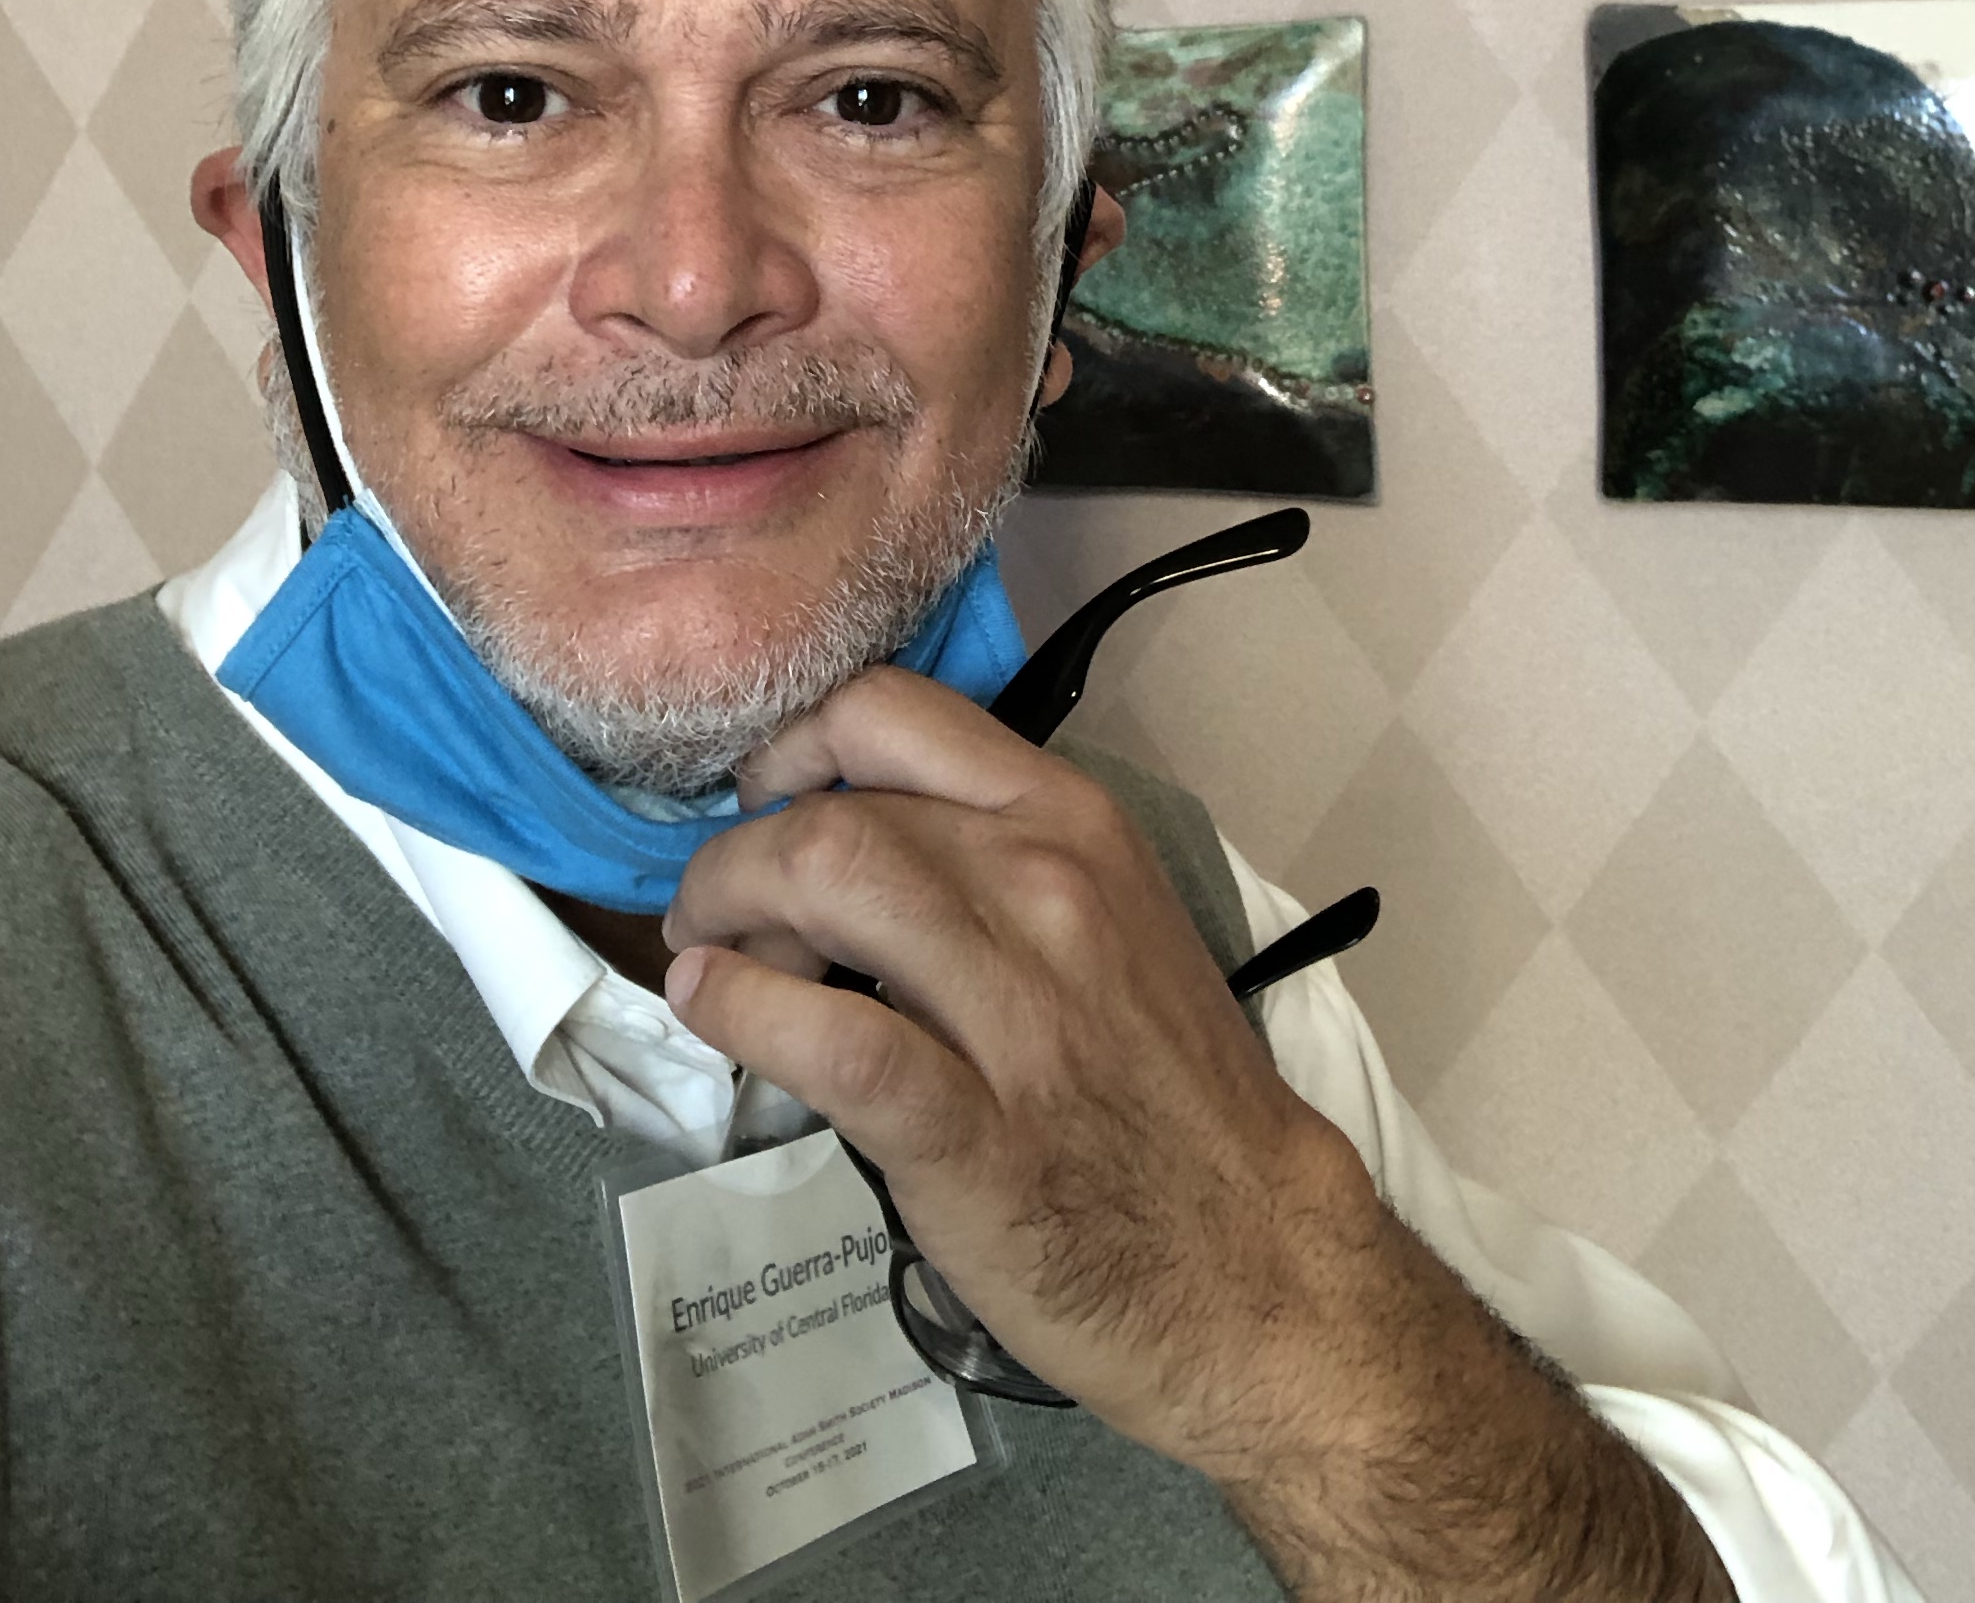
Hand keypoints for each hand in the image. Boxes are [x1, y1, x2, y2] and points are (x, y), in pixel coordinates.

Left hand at [663, 674, 1734, 1601]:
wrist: (1259, 1264)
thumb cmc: (1166, 1093)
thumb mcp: (1106, 920)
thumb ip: (991, 860)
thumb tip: (843, 833)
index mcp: (1075, 824)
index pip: (893, 709)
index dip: (794, 742)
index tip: (768, 800)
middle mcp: (1047, 887)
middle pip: (835, 803)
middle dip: (739, 848)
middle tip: (719, 909)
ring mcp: (1016, 1008)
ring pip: (824, 880)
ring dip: (726, 909)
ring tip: (715, 956)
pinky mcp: (973, 1128)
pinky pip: (831, 1037)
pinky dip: (743, 1011)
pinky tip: (714, 1010)